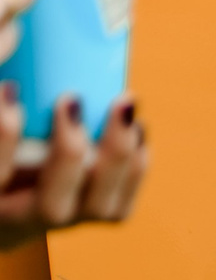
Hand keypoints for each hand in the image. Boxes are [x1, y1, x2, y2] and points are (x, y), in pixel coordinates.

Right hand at [0, 86, 149, 250]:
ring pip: (100, 207)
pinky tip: (139, 128)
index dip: (3, 137)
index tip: (11, 90)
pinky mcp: (99, 218)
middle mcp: (26, 220)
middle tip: (72, 99)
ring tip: (123, 104)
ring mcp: (67, 224)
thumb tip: (15, 55)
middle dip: (69, 152)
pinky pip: (124, 203)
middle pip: (54, 205)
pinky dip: (137, 165)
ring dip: (119, 156)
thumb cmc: (4, 162)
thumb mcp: (2, 141)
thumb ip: (12, 113)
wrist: (13, 208)